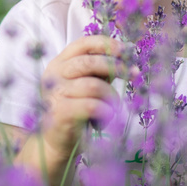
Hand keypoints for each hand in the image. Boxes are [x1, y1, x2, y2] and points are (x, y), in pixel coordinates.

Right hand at [39, 35, 124, 162]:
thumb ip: (103, 68)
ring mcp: (55, 93)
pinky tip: (102, 122)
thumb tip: (130, 52)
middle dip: (115, 66)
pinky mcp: (59, 112)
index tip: (126, 50)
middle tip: (132, 74)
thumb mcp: (88, 83)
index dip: (106, 44)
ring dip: (111, 97)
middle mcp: (54, 75)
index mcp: (60, 63)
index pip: (83, 43)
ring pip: (94, 86)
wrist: (57, 142)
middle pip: (89, 62)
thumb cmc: (77, 109)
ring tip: (112, 109)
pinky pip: (92, 106)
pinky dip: (105, 113)